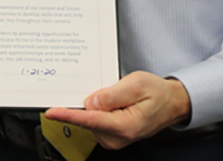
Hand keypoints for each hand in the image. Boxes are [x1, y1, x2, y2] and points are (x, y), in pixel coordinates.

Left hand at [43, 71, 191, 150]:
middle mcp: (117, 137)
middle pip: (88, 118)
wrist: (171, 103)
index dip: (68, 115)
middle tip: (112, 89)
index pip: (90, 120)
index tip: (51, 112)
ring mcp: (113, 139)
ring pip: (90, 119)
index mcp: (125, 125)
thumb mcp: (137, 84)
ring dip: (97, 105)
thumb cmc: (158, 93)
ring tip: (119, 96)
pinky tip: (114, 102)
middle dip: (90, 101)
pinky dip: (99, 110)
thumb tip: (91, 102)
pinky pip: (95, 120)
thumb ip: (112, 94)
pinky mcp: (110, 136)